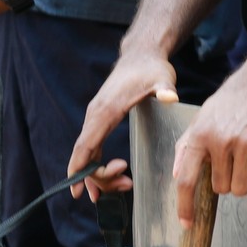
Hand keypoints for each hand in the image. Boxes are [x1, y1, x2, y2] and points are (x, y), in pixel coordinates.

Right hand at [68, 51, 179, 198]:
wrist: (141, 55)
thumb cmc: (151, 68)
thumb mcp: (162, 77)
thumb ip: (165, 88)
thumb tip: (170, 97)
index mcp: (106, 110)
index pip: (86, 144)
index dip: (78, 169)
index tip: (76, 191)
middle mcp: (95, 114)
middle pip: (85, 155)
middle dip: (99, 177)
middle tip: (126, 184)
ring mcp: (96, 116)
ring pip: (88, 153)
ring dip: (100, 173)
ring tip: (126, 182)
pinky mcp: (101, 117)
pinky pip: (92, 146)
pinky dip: (97, 163)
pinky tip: (112, 174)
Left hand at [170, 65, 246, 225]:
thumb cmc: (231, 101)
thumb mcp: (203, 118)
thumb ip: (187, 145)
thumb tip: (176, 173)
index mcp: (198, 135)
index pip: (185, 179)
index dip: (185, 205)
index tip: (187, 224)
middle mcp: (218, 141)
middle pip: (220, 188)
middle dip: (227, 179)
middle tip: (233, 157)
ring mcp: (242, 143)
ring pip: (241, 188)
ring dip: (246, 177)